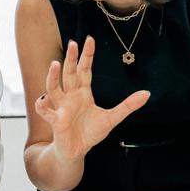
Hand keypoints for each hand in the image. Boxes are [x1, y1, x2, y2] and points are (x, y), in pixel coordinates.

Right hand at [34, 37, 149, 163]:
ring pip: (54, 88)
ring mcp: (61, 107)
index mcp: (83, 93)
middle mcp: (70, 96)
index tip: (89, 39)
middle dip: (70, 59)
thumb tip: (147, 94)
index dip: (87, 55)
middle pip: (69, 73)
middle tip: (72, 43)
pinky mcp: (56, 120)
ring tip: (55, 64)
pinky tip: (42, 99)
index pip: (84, 70)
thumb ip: (128, 105)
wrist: (77, 151)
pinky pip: (45, 110)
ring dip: (53, 76)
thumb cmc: (90, 132)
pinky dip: (42, 104)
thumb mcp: (113, 118)